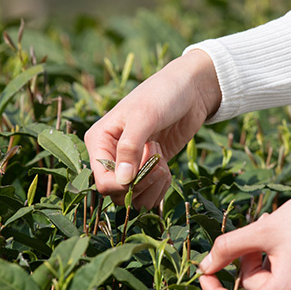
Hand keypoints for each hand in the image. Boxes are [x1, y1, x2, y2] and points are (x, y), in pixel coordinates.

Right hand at [85, 50, 220, 209]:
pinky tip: (166, 167)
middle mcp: (110, 155)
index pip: (102, 181)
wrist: (191, 90)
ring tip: (162, 163)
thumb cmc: (163, 95)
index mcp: (99, 141)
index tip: (145, 168)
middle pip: (117, 193)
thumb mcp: (144, 116)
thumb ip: (130, 147)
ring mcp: (130, 164)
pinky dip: (160, 187)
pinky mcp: (148, 169)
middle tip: (157, 161)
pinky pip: (149, 193)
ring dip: (152, 187)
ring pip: (133, 198)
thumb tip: (122, 180)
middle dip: (141, 184)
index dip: (123, 184)